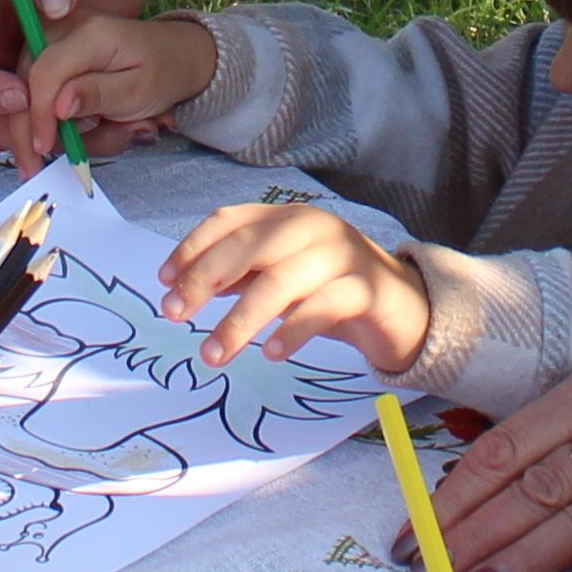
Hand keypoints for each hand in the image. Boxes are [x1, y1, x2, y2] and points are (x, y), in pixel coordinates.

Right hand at [0, 0, 161, 165]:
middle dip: (6, 127)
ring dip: (39, 138)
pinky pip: (54, 117)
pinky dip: (75, 131)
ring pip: (9, 121)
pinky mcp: (64, 72)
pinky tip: (111, 124)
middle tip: (55, 136)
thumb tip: (50, 4)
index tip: (19, 94)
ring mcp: (28, 59)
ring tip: (88, 133)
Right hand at [17, 6, 219, 149]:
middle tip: (57, 162)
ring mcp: (52, 41)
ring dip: (61, 130)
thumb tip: (58, 107)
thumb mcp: (139, 90)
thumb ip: (98, 95)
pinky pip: (40, 97)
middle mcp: (62, 29)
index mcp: (89, 33)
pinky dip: (62, 123)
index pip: (45, 74)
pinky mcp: (50, 58)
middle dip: (37, 130)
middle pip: (24, 85)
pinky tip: (95, 128)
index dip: (38, 116)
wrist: (174, 56)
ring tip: (109, 134)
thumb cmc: (162, 72)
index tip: (43, 149)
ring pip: (28, 96)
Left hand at [162, 201, 429, 371]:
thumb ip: (241, 276)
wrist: (407, 308)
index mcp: (287, 217)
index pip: (231, 219)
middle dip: (205, 279)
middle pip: (250, 245)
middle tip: (175, 314)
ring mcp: (343, 255)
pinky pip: (323, 306)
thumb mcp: (281, 278)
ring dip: (240, 320)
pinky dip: (292, 330)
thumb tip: (183, 287)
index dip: (193, 247)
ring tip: (213, 354)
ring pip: (281, 280)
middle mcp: (313, 226)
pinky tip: (270, 353)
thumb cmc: (332, 291)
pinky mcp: (368, 289)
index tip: (165, 281)